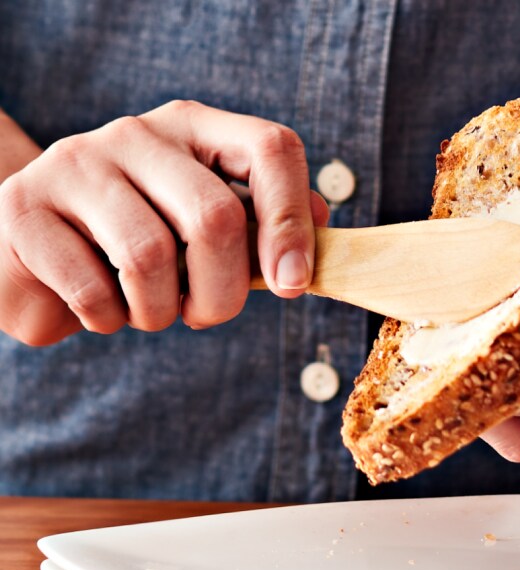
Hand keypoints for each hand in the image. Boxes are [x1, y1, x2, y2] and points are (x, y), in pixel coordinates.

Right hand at [0, 101, 328, 345]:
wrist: (40, 249)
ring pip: (151, 257)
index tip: (293, 283)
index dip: (292, 219)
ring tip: (148, 309)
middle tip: (206, 313)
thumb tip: (321, 227)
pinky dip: (109, 321)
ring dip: (160, 312)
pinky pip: (93, 290)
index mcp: (195, 128)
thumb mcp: (204, 226)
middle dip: (223, 293)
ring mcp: (75, 163)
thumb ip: (259, 224)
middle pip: (215, 215)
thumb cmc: (140, 241)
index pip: (270, 148)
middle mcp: (137, 133)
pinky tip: (102, 309)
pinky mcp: (24, 209)